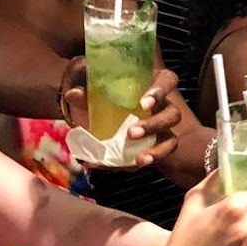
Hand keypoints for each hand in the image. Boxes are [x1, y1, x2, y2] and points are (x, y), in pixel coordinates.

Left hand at [62, 65, 184, 167]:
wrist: (105, 117)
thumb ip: (87, 93)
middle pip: (173, 114)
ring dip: (157, 149)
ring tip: (139, 158)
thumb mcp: (96, 93)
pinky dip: (146, 160)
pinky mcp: (158, 146)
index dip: (160, 91)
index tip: (143, 103)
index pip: (168, 81)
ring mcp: (164, 128)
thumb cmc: (107, 97)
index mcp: (152, 84)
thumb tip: (73, 94)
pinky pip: (160, 155)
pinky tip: (134, 165)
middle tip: (131, 132)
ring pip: (171, 139)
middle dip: (155, 124)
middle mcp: (163, 106)